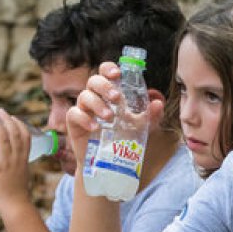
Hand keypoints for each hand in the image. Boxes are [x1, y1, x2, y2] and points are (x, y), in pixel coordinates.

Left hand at [0, 109, 32, 210]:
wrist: (15, 206)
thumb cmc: (17, 193)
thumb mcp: (22, 174)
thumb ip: (18, 164)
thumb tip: (13, 159)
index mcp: (24, 159)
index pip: (25, 136)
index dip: (19, 124)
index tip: (13, 117)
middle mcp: (17, 159)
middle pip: (14, 133)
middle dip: (7, 119)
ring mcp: (7, 164)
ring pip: (4, 140)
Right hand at [68, 63, 166, 184]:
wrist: (107, 162)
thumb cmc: (122, 138)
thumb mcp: (140, 127)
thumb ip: (151, 116)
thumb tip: (158, 103)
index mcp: (108, 92)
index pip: (105, 72)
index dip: (109, 69)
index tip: (118, 74)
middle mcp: (94, 97)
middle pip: (93, 80)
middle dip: (105, 86)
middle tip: (117, 98)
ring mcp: (83, 109)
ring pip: (84, 96)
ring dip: (98, 104)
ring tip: (110, 118)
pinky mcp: (73, 123)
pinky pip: (74, 114)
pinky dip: (84, 119)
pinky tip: (95, 127)